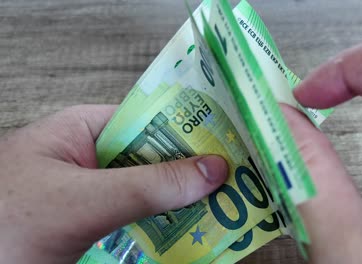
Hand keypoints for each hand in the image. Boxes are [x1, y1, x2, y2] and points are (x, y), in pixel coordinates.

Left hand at [0, 105, 227, 262]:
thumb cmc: (6, 225)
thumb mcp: (83, 200)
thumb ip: (148, 185)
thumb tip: (212, 170)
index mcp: (83, 130)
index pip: (151, 120)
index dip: (191, 132)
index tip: (231, 146)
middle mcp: (92, 158)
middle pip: (155, 160)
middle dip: (191, 175)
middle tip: (236, 185)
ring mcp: (92, 195)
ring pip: (149, 194)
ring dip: (180, 206)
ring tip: (224, 212)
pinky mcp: (92, 226)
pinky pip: (137, 222)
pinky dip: (162, 230)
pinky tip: (189, 236)